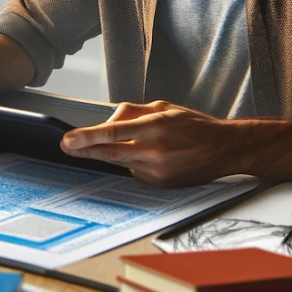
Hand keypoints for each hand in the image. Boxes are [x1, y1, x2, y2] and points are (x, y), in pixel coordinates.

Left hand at [60, 101, 224, 186]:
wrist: (224, 149)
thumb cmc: (195, 126)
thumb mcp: (163, 107)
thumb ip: (132, 112)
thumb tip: (107, 121)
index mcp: (156, 127)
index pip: (114, 133)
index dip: (88, 137)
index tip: (69, 139)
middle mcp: (155, 151)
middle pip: (111, 153)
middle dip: (85, 150)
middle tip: (67, 146)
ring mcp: (157, 171)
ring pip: (121, 163)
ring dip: (110, 154)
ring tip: (118, 144)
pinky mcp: (160, 184)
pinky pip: (135, 172)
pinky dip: (133, 163)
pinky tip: (147, 156)